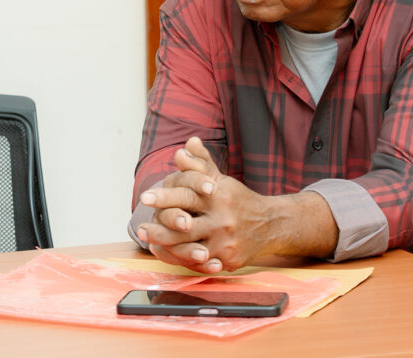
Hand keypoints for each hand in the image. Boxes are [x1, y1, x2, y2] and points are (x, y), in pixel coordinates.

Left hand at [135, 137, 282, 272]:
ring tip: (150, 244)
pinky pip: (202, 265)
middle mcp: (222, 219)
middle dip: (160, 228)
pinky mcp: (229, 260)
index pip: (188, 195)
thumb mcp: (220, 179)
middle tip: (141, 228)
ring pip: (190, 249)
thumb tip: (184, 147)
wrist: (271, 225)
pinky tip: (170, 257)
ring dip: (168, 247)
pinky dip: (184, 262)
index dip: (165, 197)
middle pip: (185, 226)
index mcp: (218, 196)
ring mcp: (225, 242)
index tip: (145, 198)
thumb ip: (199, 163)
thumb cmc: (237, 199)